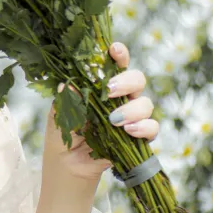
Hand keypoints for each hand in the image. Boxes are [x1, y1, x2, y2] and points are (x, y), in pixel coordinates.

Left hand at [43, 41, 159, 184]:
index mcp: (101, 86)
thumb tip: (67, 84)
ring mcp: (131, 116)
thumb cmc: (63, 132)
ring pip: (146, 103)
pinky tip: (129, 131)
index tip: (114, 49)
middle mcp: (120, 97)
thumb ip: (65, 100)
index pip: (115, 65)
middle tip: (108, 91)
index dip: (119, 54)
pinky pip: (153, 127)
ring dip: (132, 109)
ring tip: (113, 119)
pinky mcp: (138, 136)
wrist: (68, 163)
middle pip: (137, 79)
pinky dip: (144, 128)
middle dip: (126, 81)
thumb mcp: (59, 114)